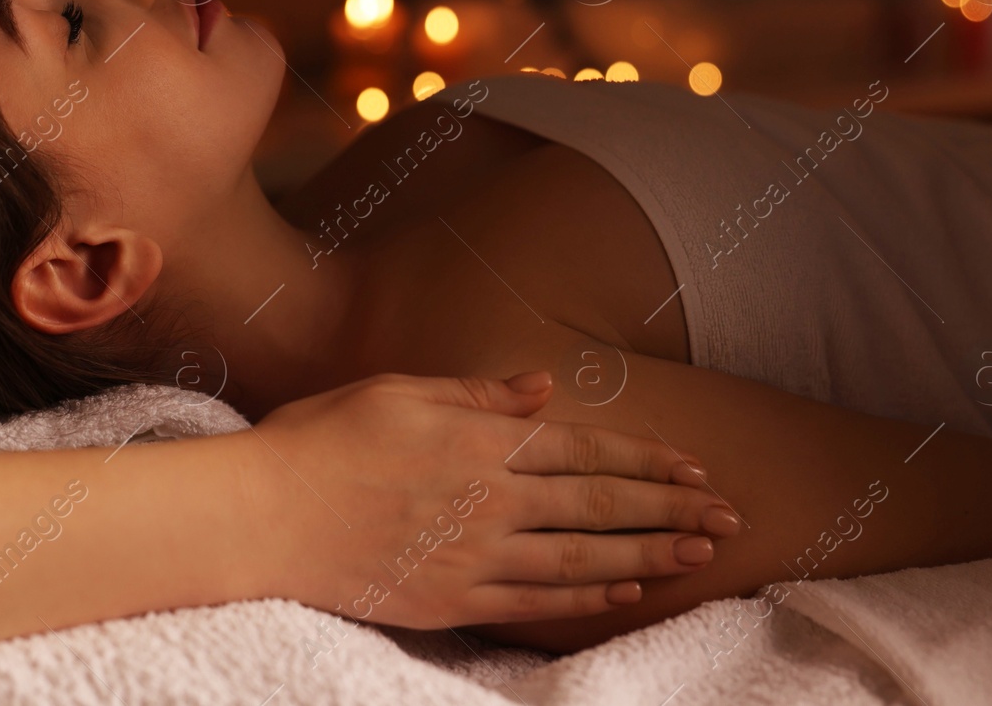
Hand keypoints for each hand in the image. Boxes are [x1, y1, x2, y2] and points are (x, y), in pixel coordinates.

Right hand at [243, 371, 741, 627]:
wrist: (261, 515)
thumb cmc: (322, 439)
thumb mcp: (398, 391)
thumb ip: (477, 392)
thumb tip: (541, 387)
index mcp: (481, 439)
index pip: (586, 448)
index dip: (647, 458)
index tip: (695, 465)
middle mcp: (491, 498)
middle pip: (602, 505)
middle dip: (672, 508)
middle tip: (730, 515)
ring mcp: (475, 555)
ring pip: (583, 560)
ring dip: (649, 555)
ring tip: (700, 554)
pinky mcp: (452, 600)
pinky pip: (537, 604)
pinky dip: (587, 601)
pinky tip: (625, 595)